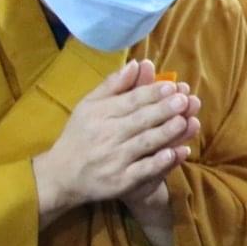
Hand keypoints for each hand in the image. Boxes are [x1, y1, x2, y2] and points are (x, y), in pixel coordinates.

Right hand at [33, 61, 201, 225]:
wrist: (61, 176)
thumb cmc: (81, 135)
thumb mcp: (89, 106)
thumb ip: (113, 85)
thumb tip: (136, 63)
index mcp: (98, 114)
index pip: (129, 101)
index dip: (151, 93)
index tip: (172, 86)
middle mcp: (105, 135)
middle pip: (139, 120)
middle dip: (163, 110)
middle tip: (184, 100)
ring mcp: (113, 159)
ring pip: (144, 144)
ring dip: (165, 133)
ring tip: (185, 121)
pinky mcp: (120, 181)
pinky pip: (143, 170)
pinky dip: (160, 162)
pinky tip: (177, 153)